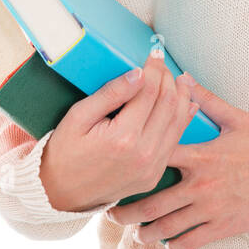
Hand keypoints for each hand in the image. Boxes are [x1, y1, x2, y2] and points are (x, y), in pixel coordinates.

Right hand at [39, 53, 199, 212]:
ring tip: (179, 78)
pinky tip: (187, 103)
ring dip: (181, 96)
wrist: (61, 194)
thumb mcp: (79, 117)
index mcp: (123, 138)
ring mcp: (152, 168)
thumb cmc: (65, 152)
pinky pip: (175, 141)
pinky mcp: (155, 175)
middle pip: (168, 104)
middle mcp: (144, 154)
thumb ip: (111, 94)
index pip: (149, 92)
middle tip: (162, 63)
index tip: (153, 53)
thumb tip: (138, 73)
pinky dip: (183, 119)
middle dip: (168, 78)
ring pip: (178, 122)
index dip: (153, 69)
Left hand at [106, 78, 248, 248]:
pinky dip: (175, 246)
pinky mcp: (223, 227)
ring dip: (146, 233)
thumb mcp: (237, 119)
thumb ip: (207, 100)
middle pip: (153, 202)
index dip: (133, 163)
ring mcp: (211, 209)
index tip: (118, 169)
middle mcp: (200, 185)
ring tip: (136, 234)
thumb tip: (184, 78)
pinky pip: (192, 242)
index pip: (157, 158)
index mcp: (200, 156)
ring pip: (168, 227)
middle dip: (127, 212)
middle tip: (112, 214)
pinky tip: (167, 246)